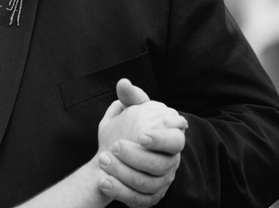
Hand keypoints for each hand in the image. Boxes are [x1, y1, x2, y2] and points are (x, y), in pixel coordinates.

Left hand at [95, 79, 187, 207]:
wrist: (119, 153)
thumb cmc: (131, 128)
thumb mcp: (130, 110)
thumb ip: (130, 97)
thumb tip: (123, 82)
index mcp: (169, 141)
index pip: (175, 142)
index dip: (160, 139)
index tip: (141, 136)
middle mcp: (169, 163)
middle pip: (159, 166)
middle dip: (135, 157)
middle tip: (114, 146)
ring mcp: (160, 182)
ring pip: (147, 184)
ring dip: (123, 173)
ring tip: (103, 160)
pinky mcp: (149, 198)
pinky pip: (137, 200)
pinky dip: (119, 192)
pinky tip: (103, 181)